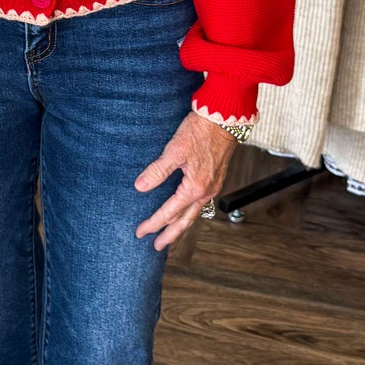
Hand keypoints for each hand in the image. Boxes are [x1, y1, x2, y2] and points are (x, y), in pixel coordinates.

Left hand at [134, 111, 236, 250]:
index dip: (153, 224)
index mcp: (195, 188)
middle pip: (185, 221)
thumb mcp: (174, 150)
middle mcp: (206, 192)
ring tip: (170, 234)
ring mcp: (213, 186)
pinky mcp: (215, 179)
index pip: (169, 213)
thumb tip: (140, 187)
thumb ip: (157, 171)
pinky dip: (190, 213)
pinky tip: (185, 211)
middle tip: (156, 246)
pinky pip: (201, 204)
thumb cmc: (201, 131)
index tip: (140, 232)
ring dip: (181, 226)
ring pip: (194, 214)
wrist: (224, 118)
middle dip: (170, 235)